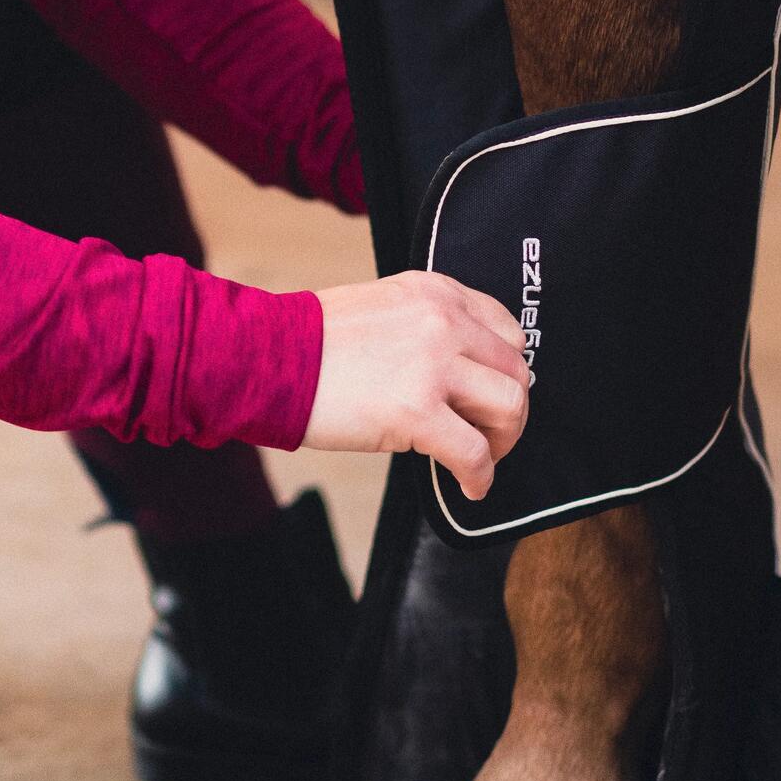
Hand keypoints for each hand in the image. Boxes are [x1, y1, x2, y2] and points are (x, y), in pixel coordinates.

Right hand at [303, 271, 530, 499]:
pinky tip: (469, 487)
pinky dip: (480, 476)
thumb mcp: (382, 307)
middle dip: (510, 410)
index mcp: (436, 293)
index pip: (506, 329)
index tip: (491, 393)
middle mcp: (444, 322)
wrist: (265, 357)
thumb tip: (457, 372)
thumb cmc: (309, 341)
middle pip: (516, 370)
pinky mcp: (417, 412)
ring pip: (509, 407)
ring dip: (503, 440)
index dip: (505, 369)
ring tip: (481, 458)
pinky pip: (474, 453)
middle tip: (491, 434)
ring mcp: (433, 366)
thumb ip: (425, 327)